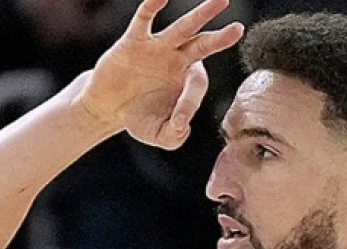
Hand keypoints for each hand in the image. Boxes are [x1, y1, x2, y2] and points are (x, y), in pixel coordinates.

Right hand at [75, 0, 243, 149]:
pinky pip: (144, 21)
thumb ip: (173, 137)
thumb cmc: (139, 118)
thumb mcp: (158, 134)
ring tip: (219, 1)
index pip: (196, 88)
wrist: (108, 107)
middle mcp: (177, 60)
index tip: (177, 123)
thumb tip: (182, 127)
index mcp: (188, 81)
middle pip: (204, 45)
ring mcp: (157, 48)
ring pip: (183, 29)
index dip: (187, 106)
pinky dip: (151, 7)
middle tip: (238, 28)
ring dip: (201, 14)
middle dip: (221, 38)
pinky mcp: (133, 41)